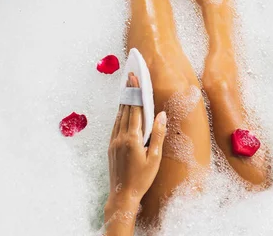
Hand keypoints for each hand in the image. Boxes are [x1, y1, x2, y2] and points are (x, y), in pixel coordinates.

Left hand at [105, 74, 166, 219]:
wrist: (122, 196)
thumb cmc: (142, 179)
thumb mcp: (155, 158)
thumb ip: (158, 134)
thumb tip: (161, 114)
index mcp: (132, 137)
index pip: (134, 108)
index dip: (135, 92)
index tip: (135, 78)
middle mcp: (120, 136)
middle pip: (125, 108)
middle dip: (128, 91)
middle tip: (130, 76)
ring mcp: (113, 140)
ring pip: (119, 115)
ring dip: (123, 100)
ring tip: (127, 87)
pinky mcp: (110, 146)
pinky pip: (115, 124)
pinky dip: (120, 113)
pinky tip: (123, 110)